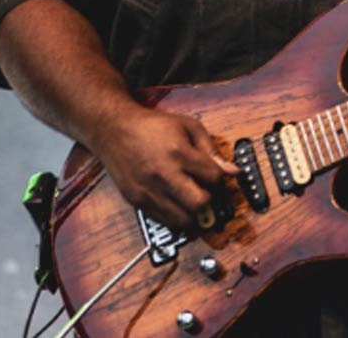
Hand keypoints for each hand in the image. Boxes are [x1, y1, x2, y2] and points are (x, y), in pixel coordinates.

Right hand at [90, 103, 238, 228]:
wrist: (114, 131)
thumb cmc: (153, 126)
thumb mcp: (188, 126)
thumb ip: (211, 149)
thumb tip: (233, 170)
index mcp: (179, 153)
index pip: (213, 177)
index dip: (220, 177)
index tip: (216, 174)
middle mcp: (164, 175)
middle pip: (200, 203)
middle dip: (209, 198)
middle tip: (205, 189)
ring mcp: (149, 191)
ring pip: (183, 219)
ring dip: (193, 212)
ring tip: (192, 198)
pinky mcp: (137, 202)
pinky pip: (163, 221)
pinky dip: (176, 217)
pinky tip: (177, 203)